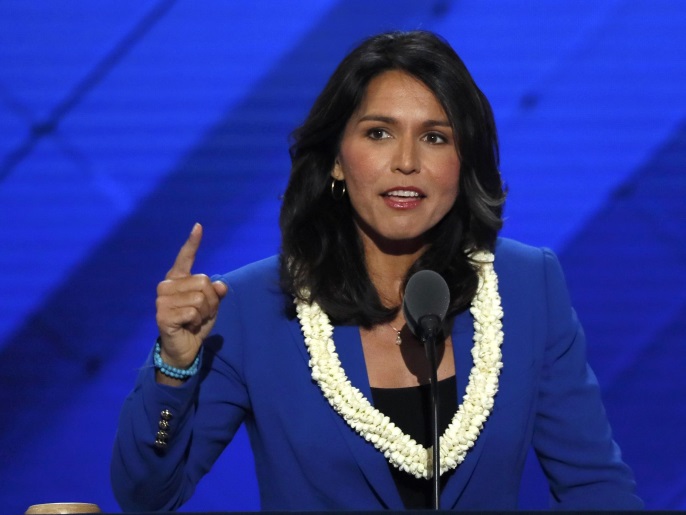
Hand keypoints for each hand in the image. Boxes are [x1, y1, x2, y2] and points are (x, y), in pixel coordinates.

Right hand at [155, 223, 227, 367]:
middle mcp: (167, 285)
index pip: (185, 257)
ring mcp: (162, 300)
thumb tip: (221, 286)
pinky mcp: (162, 315)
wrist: (183, 348)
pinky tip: (188, 326)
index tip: (199, 226)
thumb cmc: (195, 323)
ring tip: (194, 320)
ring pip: (200, 298)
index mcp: (178, 279)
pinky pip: (194, 312)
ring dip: (205, 313)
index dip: (192, 242)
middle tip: (201, 314)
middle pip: (203, 281)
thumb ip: (216, 293)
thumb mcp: (211, 306)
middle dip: (211, 301)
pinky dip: (198, 321)